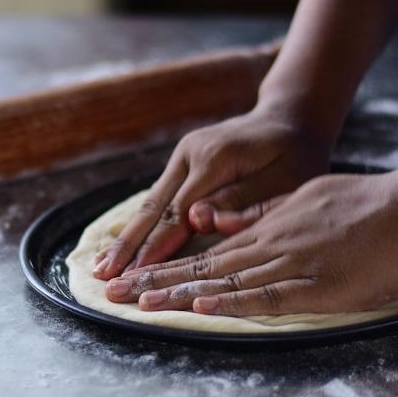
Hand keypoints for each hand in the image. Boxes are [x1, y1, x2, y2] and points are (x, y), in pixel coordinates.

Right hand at [92, 105, 333, 279]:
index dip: (157, 246)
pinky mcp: (182, 165)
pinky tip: (123, 247)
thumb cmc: (295, 156)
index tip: (138, 275)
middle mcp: (190, 154)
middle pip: (153, 208)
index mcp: (214, 158)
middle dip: (129, 245)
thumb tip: (198, 220)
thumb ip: (242, 201)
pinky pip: (158, 199)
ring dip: (126, 237)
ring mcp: (182, 158)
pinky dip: (140, 225)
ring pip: (149, 204)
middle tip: (104, 276)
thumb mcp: (284, 179)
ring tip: (102, 267)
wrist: (290, 120)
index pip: (179, 212)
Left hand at [103, 171, 397, 315]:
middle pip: (203, 265)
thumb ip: (263, 211)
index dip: (167, 265)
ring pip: (226, 279)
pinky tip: (203, 306)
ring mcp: (292, 261)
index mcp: (268, 226)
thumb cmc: (367, 204)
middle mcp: (270, 242)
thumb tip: (221, 219)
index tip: (133, 277)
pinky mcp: (319, 283)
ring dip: (180, 292)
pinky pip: (270, 295)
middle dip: (155, 279)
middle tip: (112, 293)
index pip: (206, 251)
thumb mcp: (305, 197)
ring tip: (138, 303)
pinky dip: (235, 300)